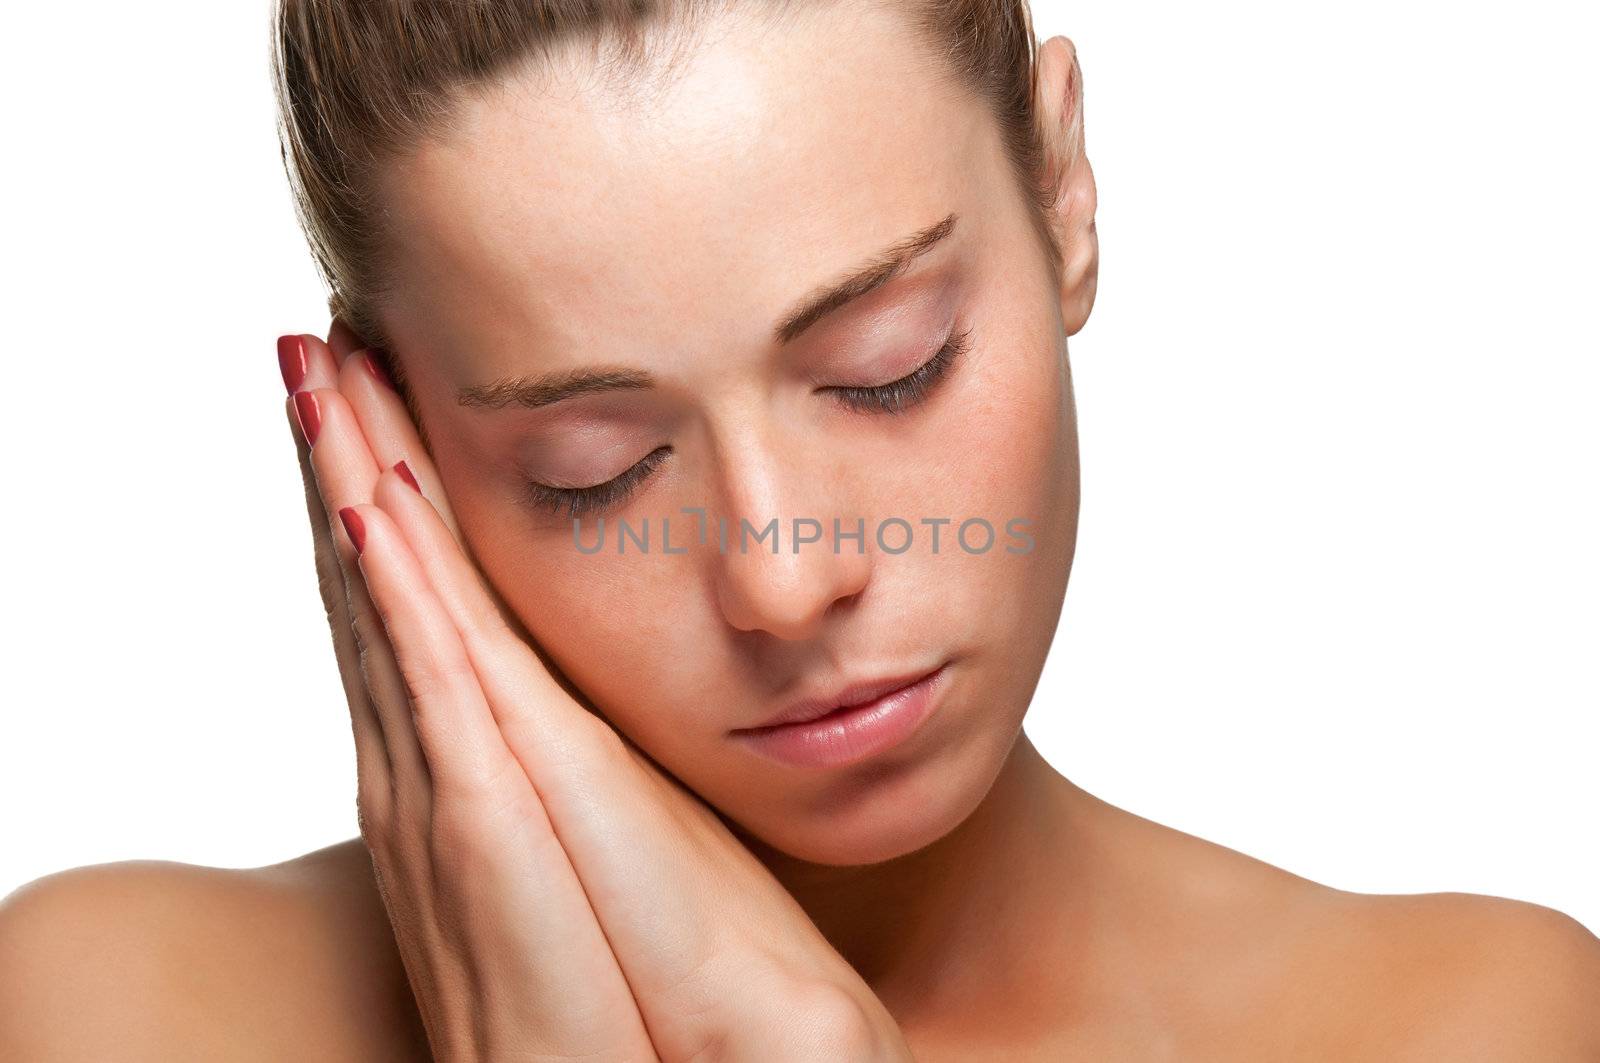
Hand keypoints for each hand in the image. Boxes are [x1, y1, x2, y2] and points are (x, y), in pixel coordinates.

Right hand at [282, 322, 912, 1061]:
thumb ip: (622, 789)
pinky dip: (404, 618)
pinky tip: (376, 517)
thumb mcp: (666, 865)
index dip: (393, 522)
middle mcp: (457, 813)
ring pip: (399, 648)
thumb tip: (617, 695)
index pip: (432, 637)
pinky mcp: (498, 883)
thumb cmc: (710, 1010)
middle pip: (389, 622)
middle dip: (347, 483)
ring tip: (326, 390)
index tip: (373, 401)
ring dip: (357, 513)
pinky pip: (447, 725)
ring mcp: (463, 849)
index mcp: (501, 800)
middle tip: (316, 351)